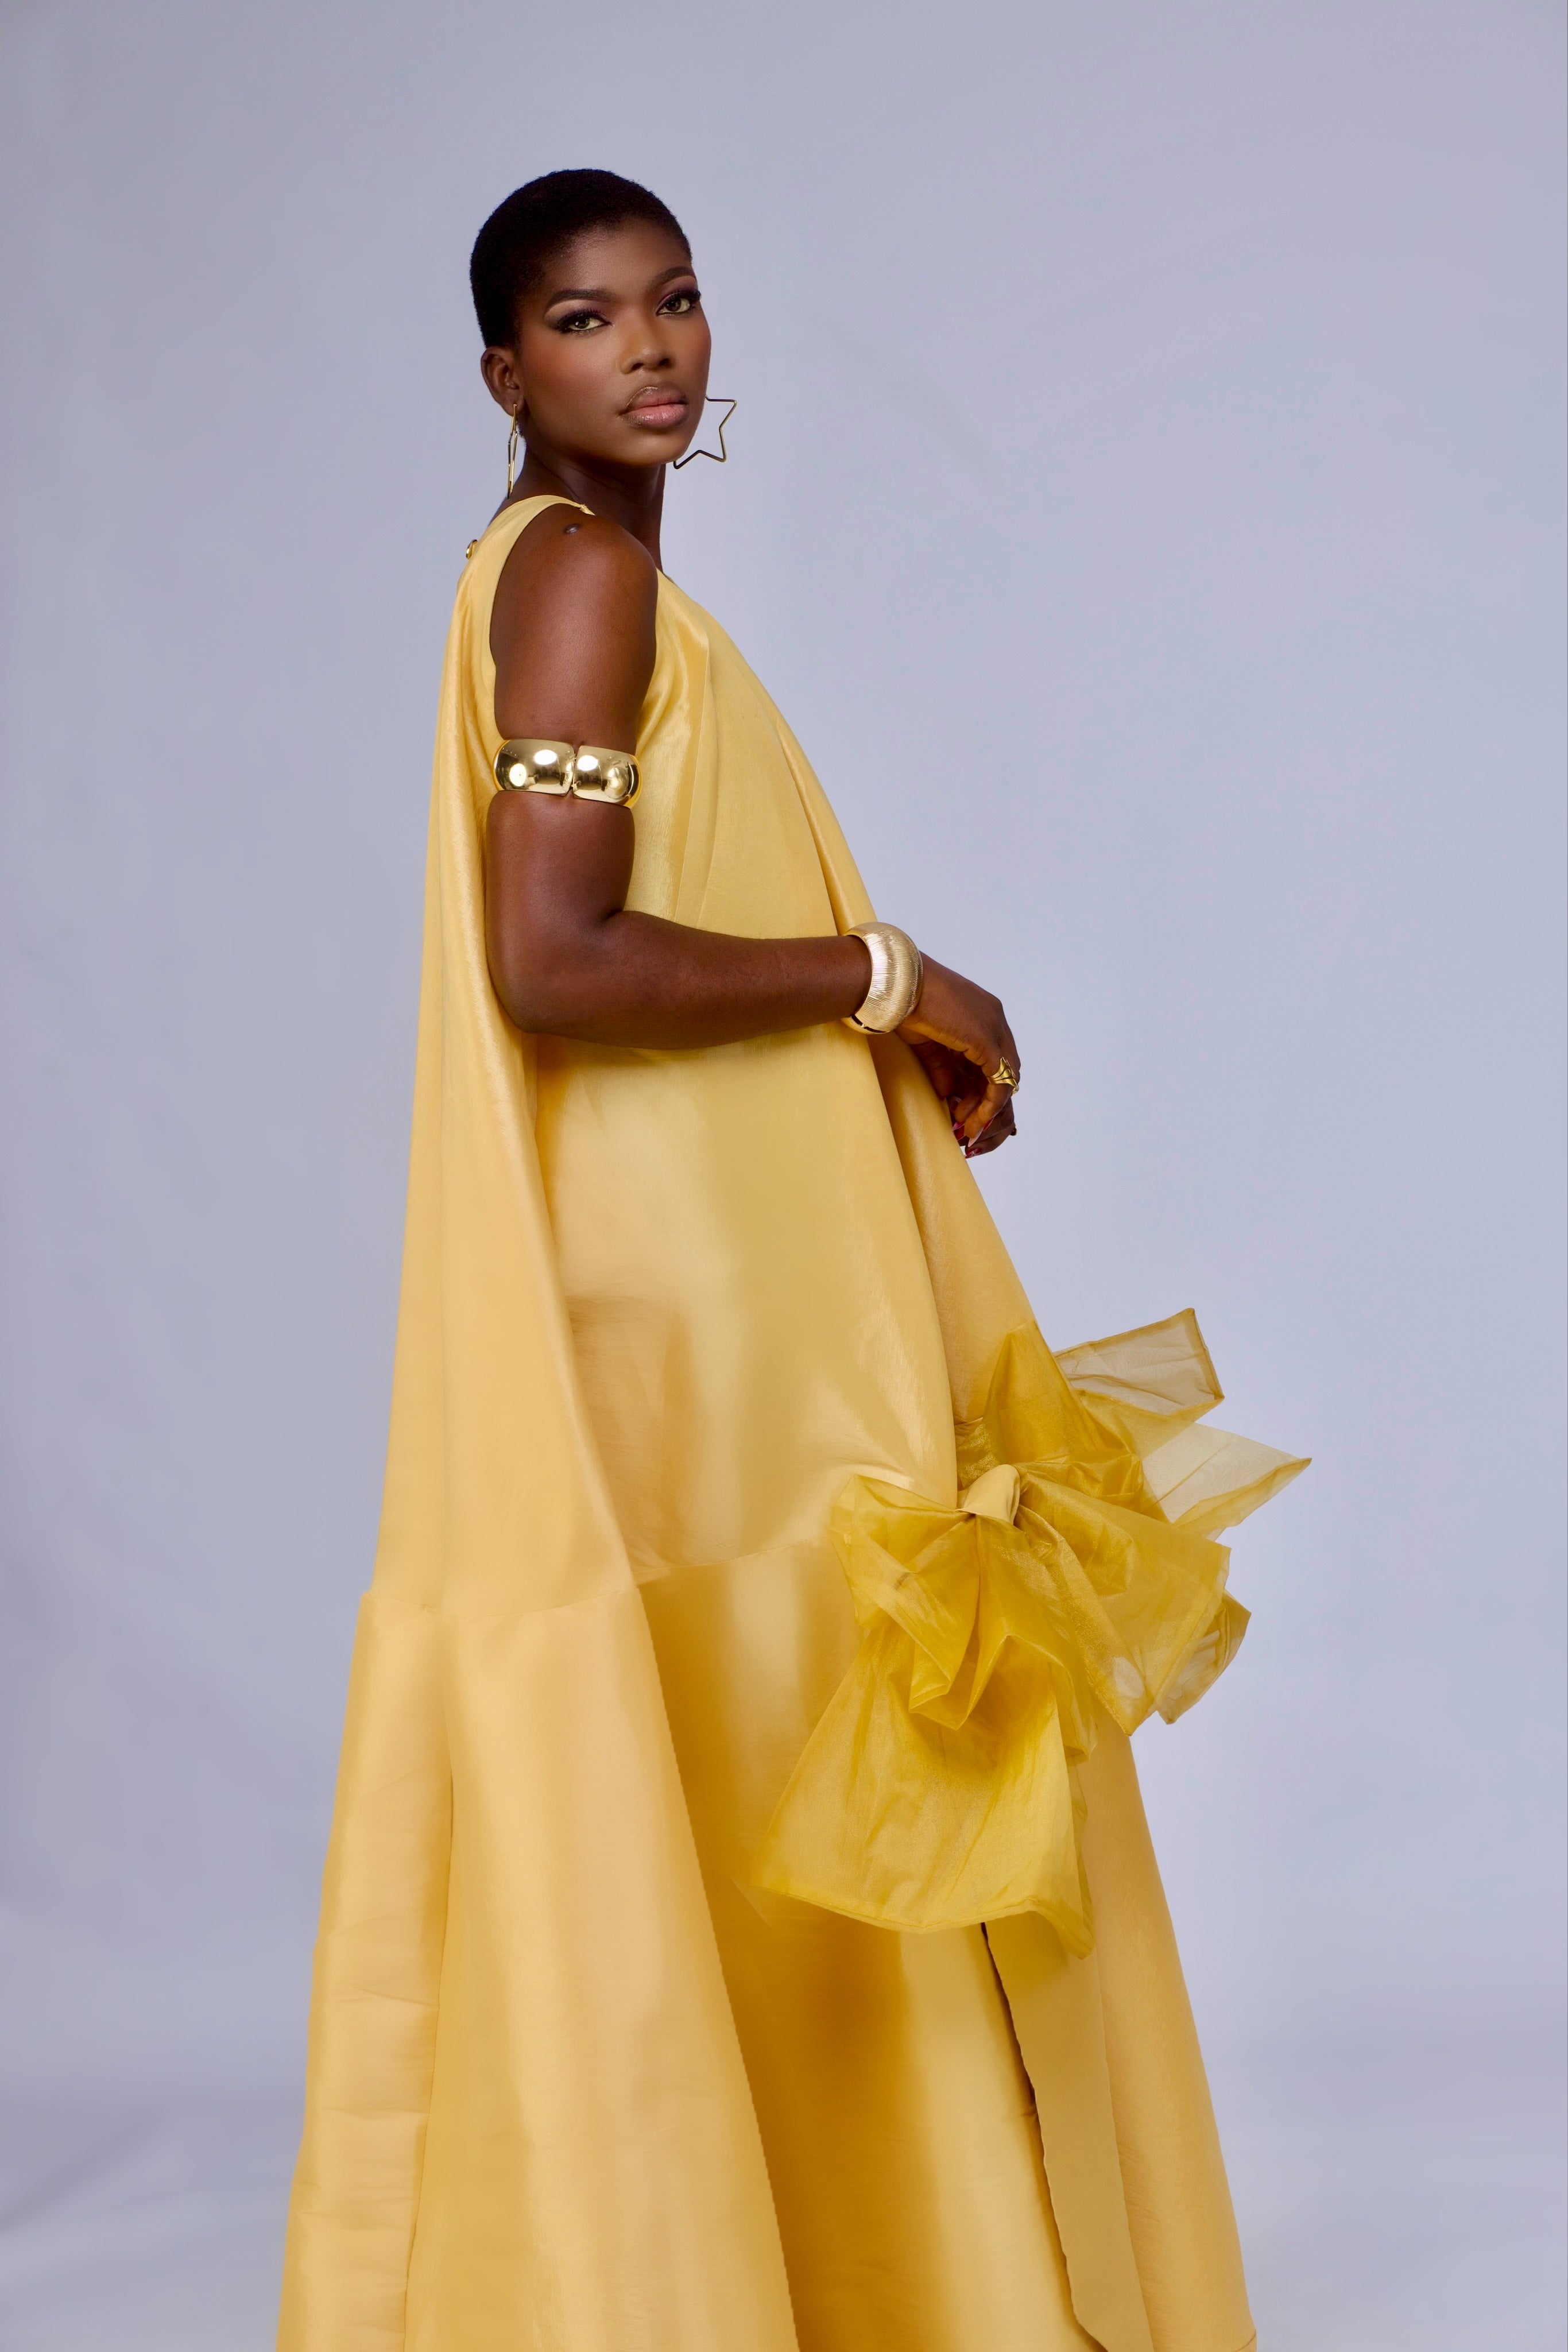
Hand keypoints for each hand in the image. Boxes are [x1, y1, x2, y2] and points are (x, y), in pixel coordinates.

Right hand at [898, 956, 1020, 1154]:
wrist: (899, 986)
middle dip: (988, 1101)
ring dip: (988, 1107)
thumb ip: (942, 1067)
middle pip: (1005, 1070)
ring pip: (1006, 1079)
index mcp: (983, 1014)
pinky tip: (974, 1119)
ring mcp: (994, 1029)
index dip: (982, 1087)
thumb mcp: (928, 1043)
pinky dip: (989, 1105)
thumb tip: (949, 1094)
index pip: (994, 1058)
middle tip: (969, 1123)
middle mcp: (995, 1020)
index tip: (964, 1108)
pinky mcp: (987, 1042)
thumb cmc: (906, 1004)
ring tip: (968, 1126)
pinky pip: (999, 1083)